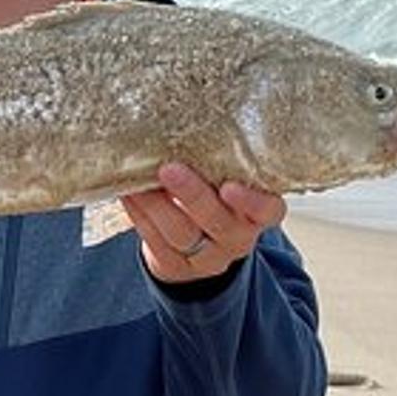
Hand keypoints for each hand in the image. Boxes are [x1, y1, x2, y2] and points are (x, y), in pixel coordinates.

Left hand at [122, 162, 285, 285]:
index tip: (229, 187)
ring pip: (181, 233)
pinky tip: (129, 193)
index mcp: (257, 214)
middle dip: (192, 195)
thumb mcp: (227, 182)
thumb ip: (219, 166)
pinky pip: (155, 241)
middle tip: (169, 170)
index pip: (267, 210)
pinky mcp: (176, 267)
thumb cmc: (215, 201)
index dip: (251, 202)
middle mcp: (237, 238)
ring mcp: (207, 258)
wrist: (197, 247)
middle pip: (218, 222)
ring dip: (156, 203)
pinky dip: (140, 214)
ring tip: (139, 180)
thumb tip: (188, 128)